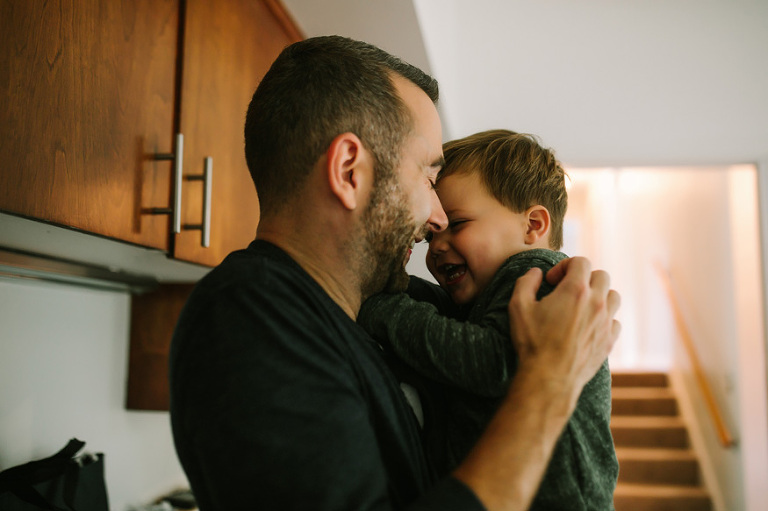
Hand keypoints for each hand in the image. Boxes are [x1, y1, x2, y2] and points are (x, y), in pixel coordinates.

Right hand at [508, 257, 620, 405]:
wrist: (549, 378)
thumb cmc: (532, 342)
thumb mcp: (518, 306)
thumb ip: (526, 282)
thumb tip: (535, 273)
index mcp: (575, 290)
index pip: (581, 262)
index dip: (565, 266)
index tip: (552, 280)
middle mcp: (596, 303)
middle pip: (601, 276)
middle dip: (584, 278)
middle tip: (567, 290)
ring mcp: (606, 323)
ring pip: (614, 296)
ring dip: (599, 296)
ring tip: (581, 306)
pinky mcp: (609, 341)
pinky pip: (615, 321)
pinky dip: (604, 319)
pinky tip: (588, 326)